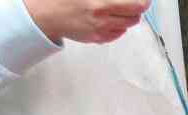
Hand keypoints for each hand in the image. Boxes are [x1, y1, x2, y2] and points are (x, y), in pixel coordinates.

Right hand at [24, 0, 148, 43]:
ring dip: (128, 16)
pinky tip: (109, 17)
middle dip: (137, 8)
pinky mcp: (97, 39)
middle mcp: (102, 18)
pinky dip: (118, 26)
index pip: (136, 4)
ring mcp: (100, 30)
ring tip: (120, 7)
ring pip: (127, 26)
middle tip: (134, 1)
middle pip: (135, 16)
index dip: (144, 1)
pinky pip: (117, 34)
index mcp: (100, 2)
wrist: (43, 14)